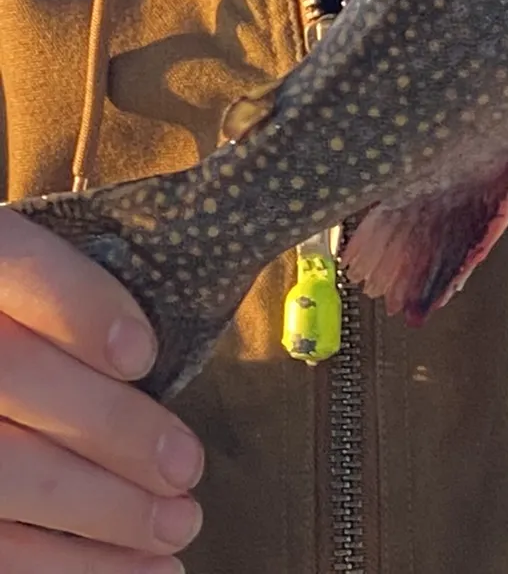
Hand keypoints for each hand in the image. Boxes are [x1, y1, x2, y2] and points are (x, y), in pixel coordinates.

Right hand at [0, 209, 202, 570]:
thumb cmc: (33, 316)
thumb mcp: (44, 275)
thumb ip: (87, 291)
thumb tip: (165, 342)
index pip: (19, 268)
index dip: (78, 310)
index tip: (143, 354)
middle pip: (15, 379)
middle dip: (108, 430)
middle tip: (185, 468)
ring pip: (1, 475)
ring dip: (96, 514)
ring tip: (176, 530)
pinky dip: (62, 565)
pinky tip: (131, 570)